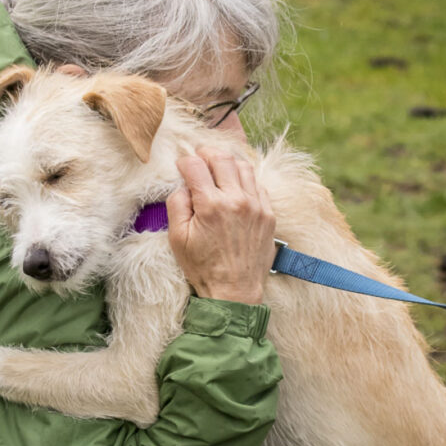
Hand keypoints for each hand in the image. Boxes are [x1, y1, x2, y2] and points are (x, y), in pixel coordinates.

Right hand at [167, 147, 275, 304]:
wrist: (234, 291)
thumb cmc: (203, 268)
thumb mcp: (178, 239)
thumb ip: (177, 205)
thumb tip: (183, 184)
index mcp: (211, 205)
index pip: (195, 166)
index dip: (184, 161)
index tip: (181, 165)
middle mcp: (236, 200)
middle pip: (222, 158)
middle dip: (206, 153)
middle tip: (199, 157)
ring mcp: (256, 206)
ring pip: (244, 166)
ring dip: (228, 163)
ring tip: (218, 169)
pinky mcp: (268, 215)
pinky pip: (258, 185)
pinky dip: (245, 180)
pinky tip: (235, 188)